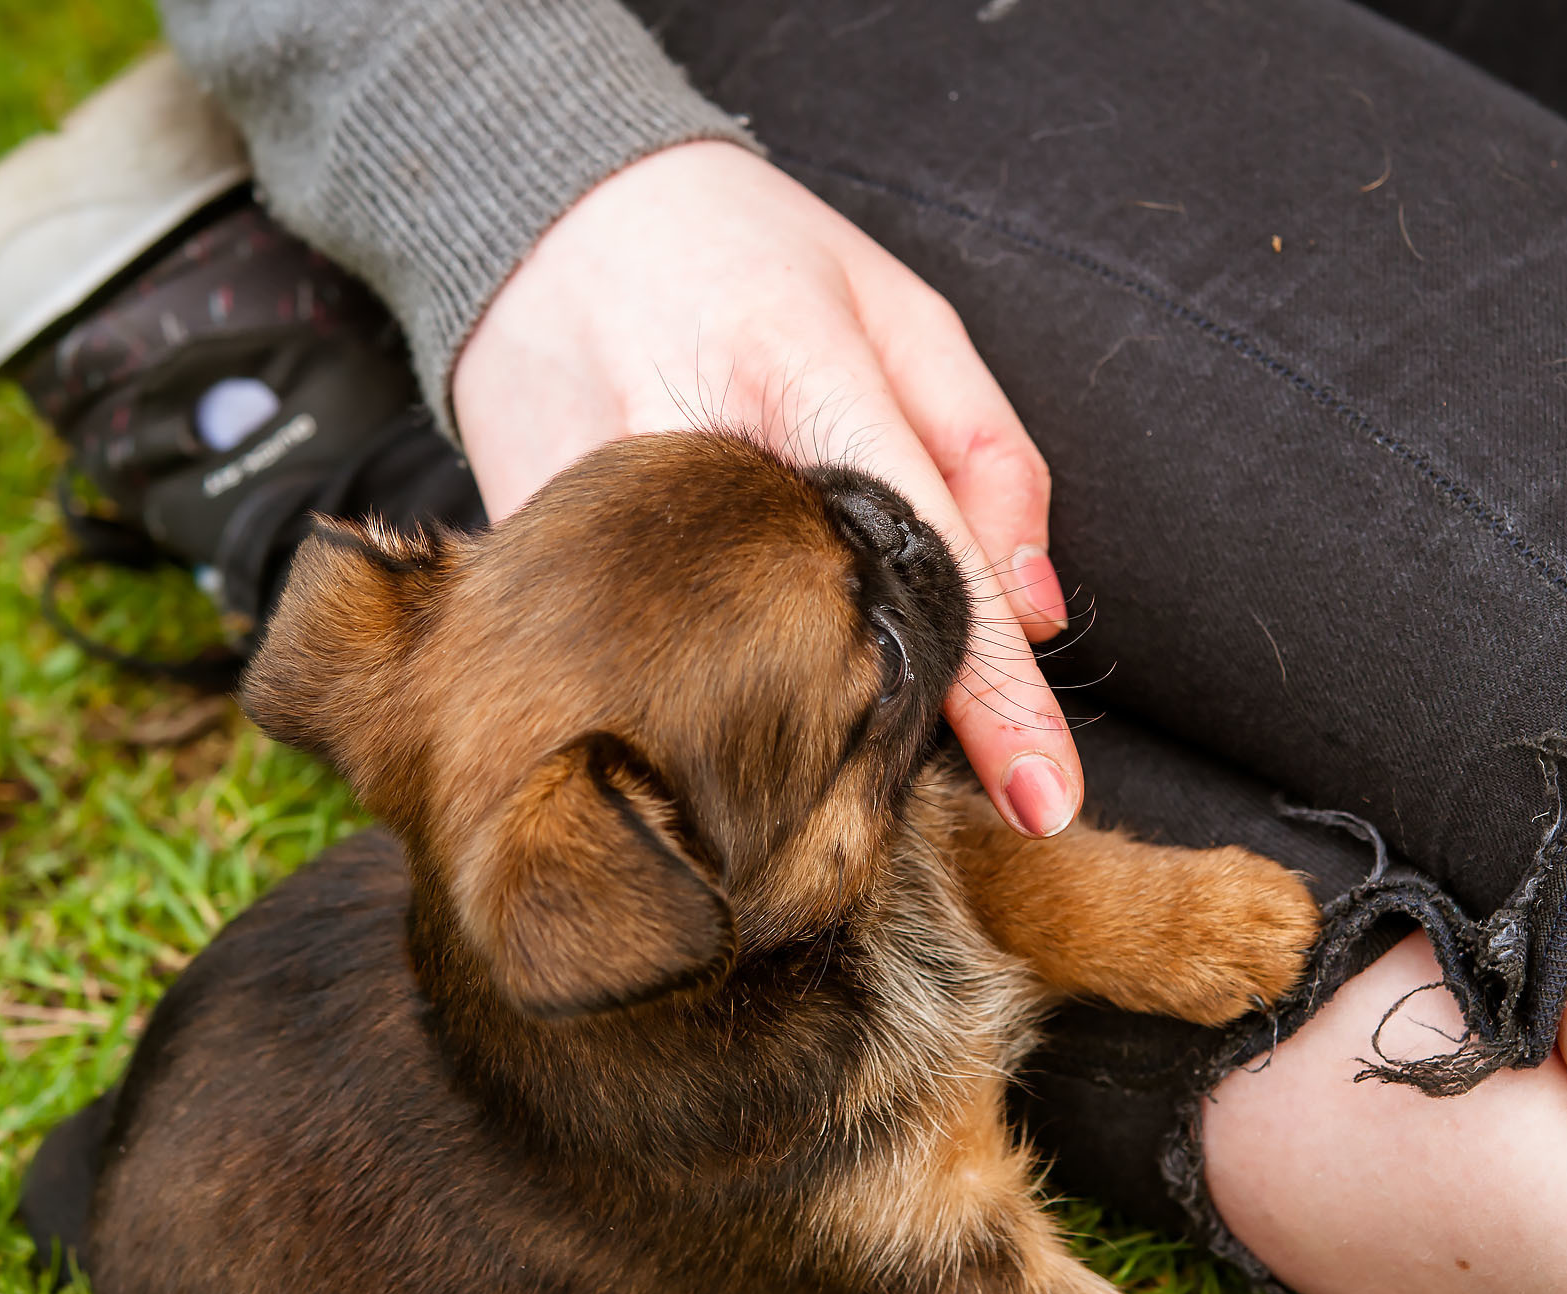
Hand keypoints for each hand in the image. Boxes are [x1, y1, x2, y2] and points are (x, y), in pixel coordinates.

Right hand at [450, 139, 1080, 836]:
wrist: (536, 216)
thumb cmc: (745, 256)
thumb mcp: (899, 309)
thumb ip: (986, 452)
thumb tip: (1029, 617)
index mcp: (797, 361)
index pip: (926, 554)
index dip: (994, 696)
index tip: (1045, 804)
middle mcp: (687, 443)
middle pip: (816, 637)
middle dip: (874, 710)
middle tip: (892, 717)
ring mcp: (586, 507)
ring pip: (712, 668)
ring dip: (767, 698)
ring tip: (761, 634)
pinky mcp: (520, 553)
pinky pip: (627, 653)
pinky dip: (675, 662)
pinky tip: (677, 609)